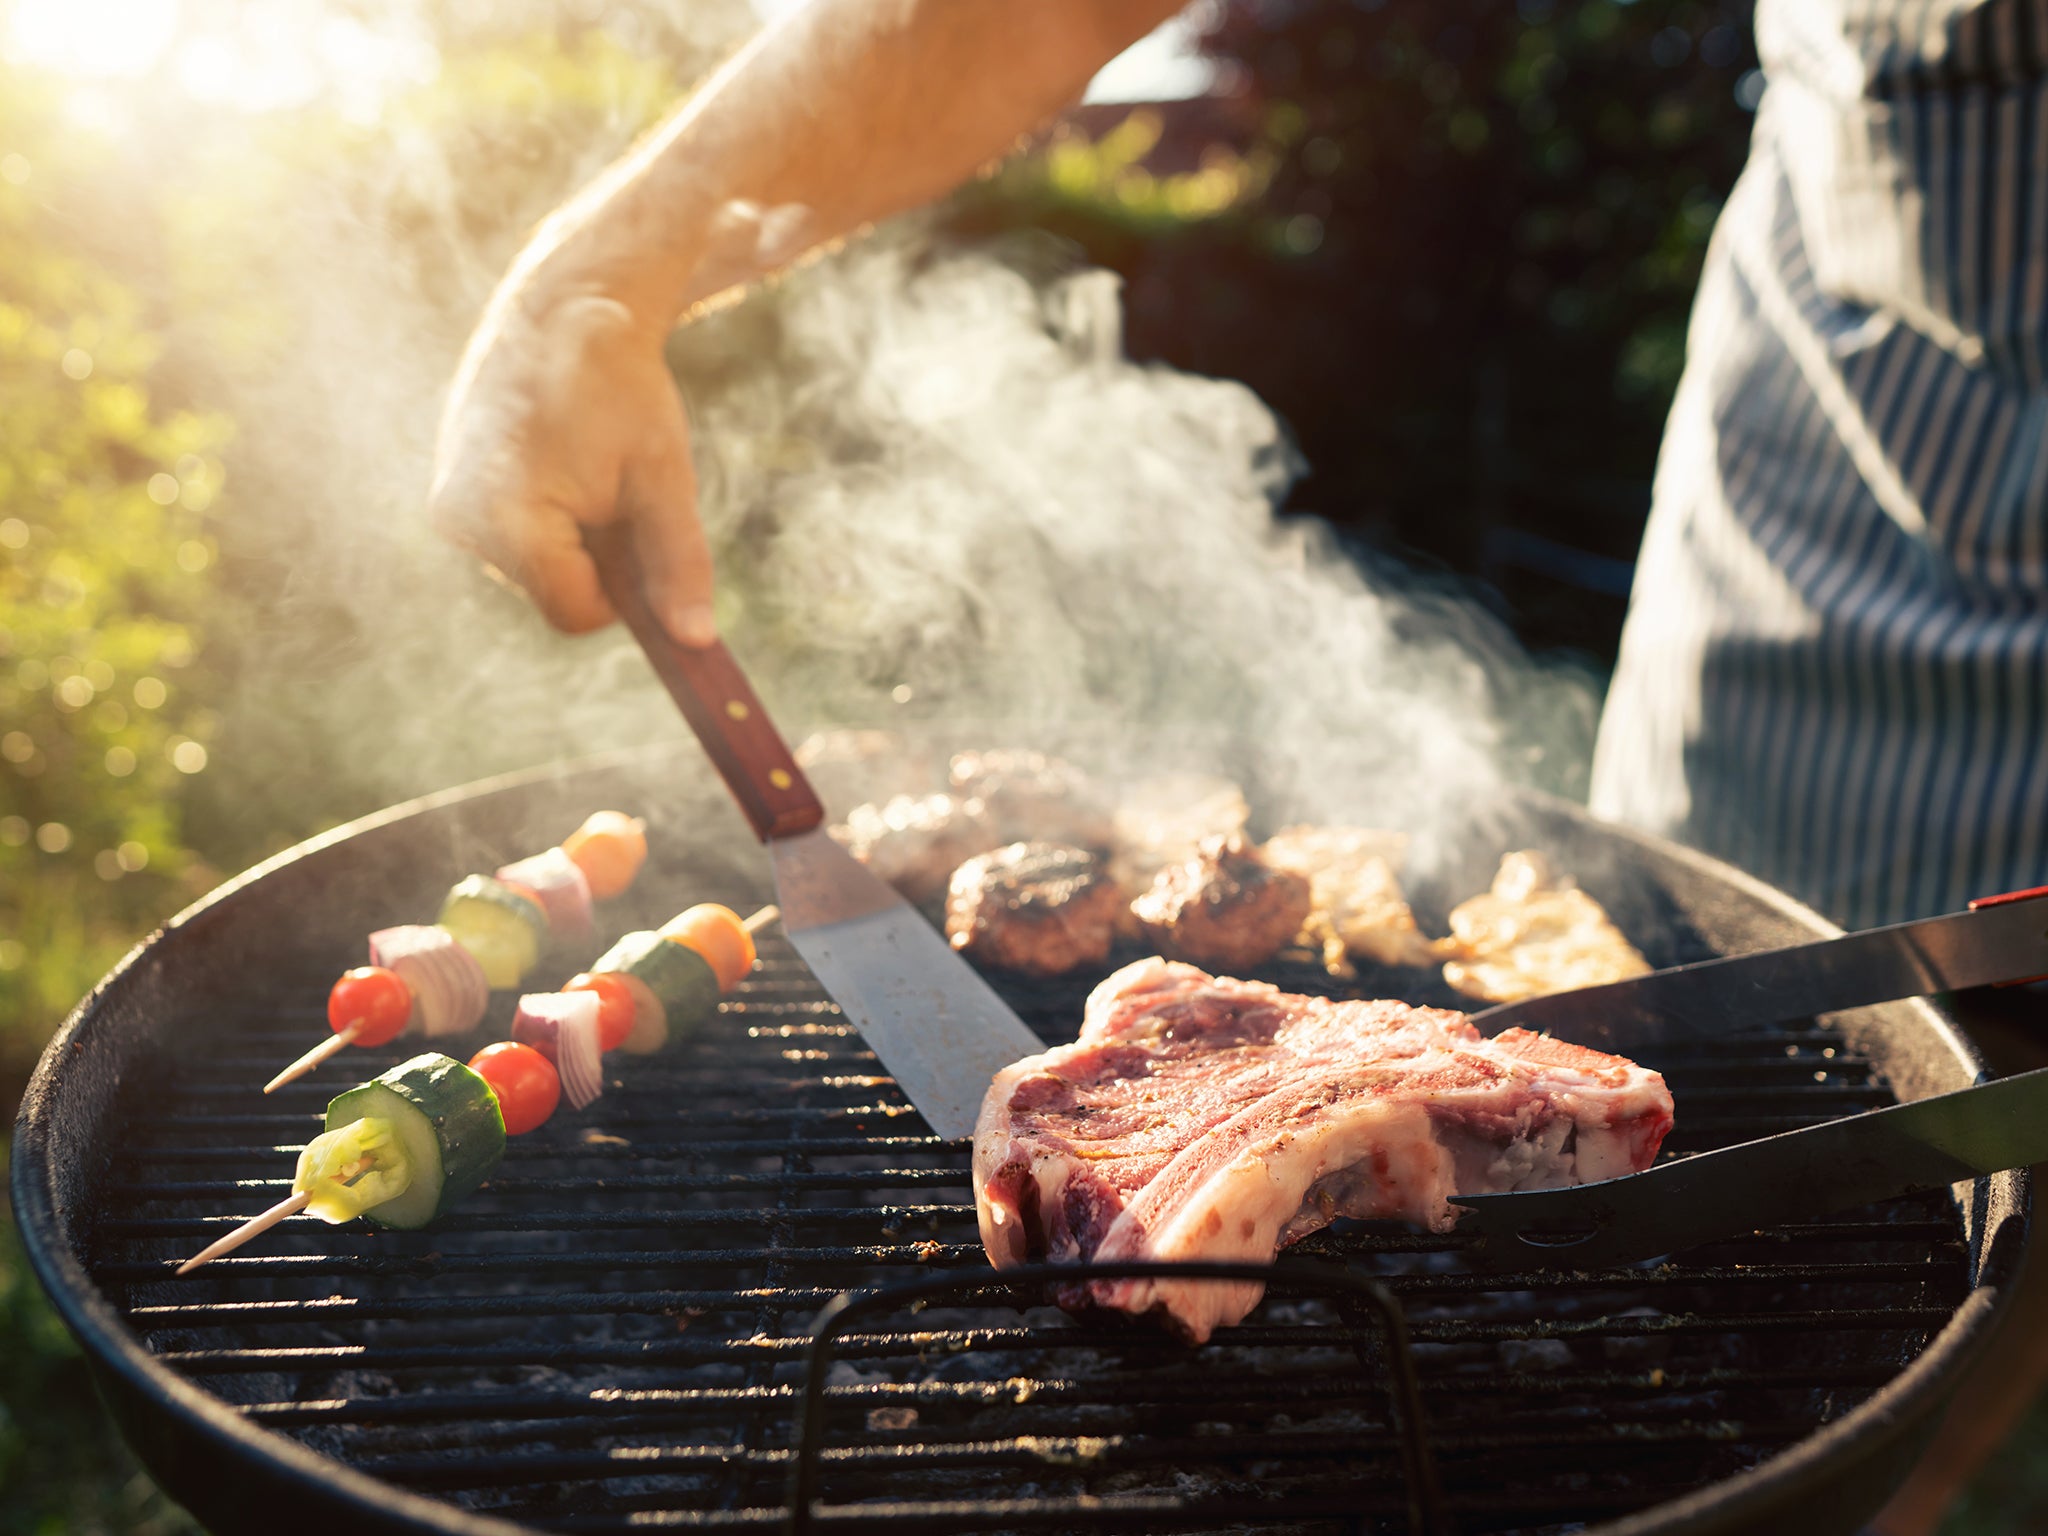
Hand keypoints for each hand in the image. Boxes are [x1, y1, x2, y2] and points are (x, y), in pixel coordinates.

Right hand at [429, 282, 717, 646]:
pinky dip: (547, 519)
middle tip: (615, 487)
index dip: (624, 591)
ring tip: (583, 465)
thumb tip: (696, 643)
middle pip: (553, 593)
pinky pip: (512, 540)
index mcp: (506, 518)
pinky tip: (558, 461)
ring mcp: (447, 504)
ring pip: (534, 569)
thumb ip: (678, 565)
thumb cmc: (619, 389)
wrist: (562, 309)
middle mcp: (460, 518)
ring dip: (571, 538)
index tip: (642, 538)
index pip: (576, 614)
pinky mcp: (448, 490)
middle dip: (595, 559)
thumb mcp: (662, 479)